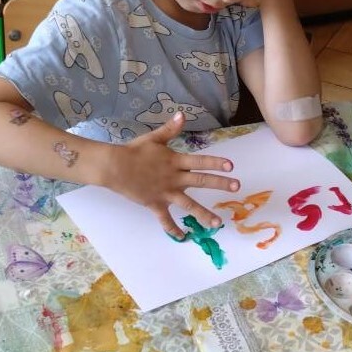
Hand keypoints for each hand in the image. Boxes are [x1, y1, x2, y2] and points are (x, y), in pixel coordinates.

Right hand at [105, 112, 239, 236]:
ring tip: (218, 222)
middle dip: (220, 184)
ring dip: (204, 214)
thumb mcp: (154, 138)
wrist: (115, 167)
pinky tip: (183, 237)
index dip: (216, 163)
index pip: (200, 161)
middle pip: (200, 181)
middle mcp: (174, 178)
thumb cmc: (134, 151)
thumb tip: (182, 114)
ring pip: (188, 205)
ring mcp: (166, 192)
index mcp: (175, 161)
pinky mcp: (155, 204)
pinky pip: (166, 220)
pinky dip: (174, 229)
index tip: (231, 166)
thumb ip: (170, 129)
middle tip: (236, 187)